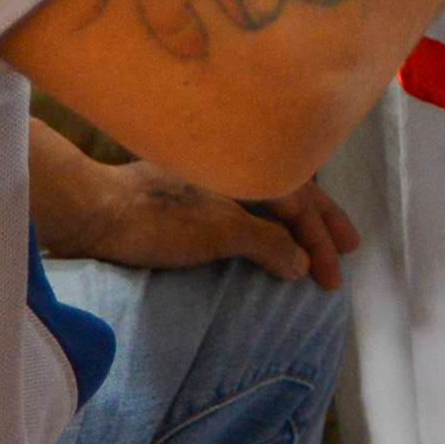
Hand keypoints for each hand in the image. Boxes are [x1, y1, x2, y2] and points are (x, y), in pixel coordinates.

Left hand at [32, 126, 359, 286]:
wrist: (92, 210)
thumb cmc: (156, 219)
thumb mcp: (219, 233)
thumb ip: (268, 243)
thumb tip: (302, 262)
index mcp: (247, 167)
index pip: (300, 204)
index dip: (320, 241)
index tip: (333, 278)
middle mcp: (235, 165)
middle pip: (293, 190)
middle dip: (322, 219)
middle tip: (351, 247)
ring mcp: (212, 177)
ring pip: (271, 192)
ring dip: (300, 215)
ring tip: (319, 233)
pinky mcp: (192, 190)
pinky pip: (249, 199)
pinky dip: (269, 214)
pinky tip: (271, 224)